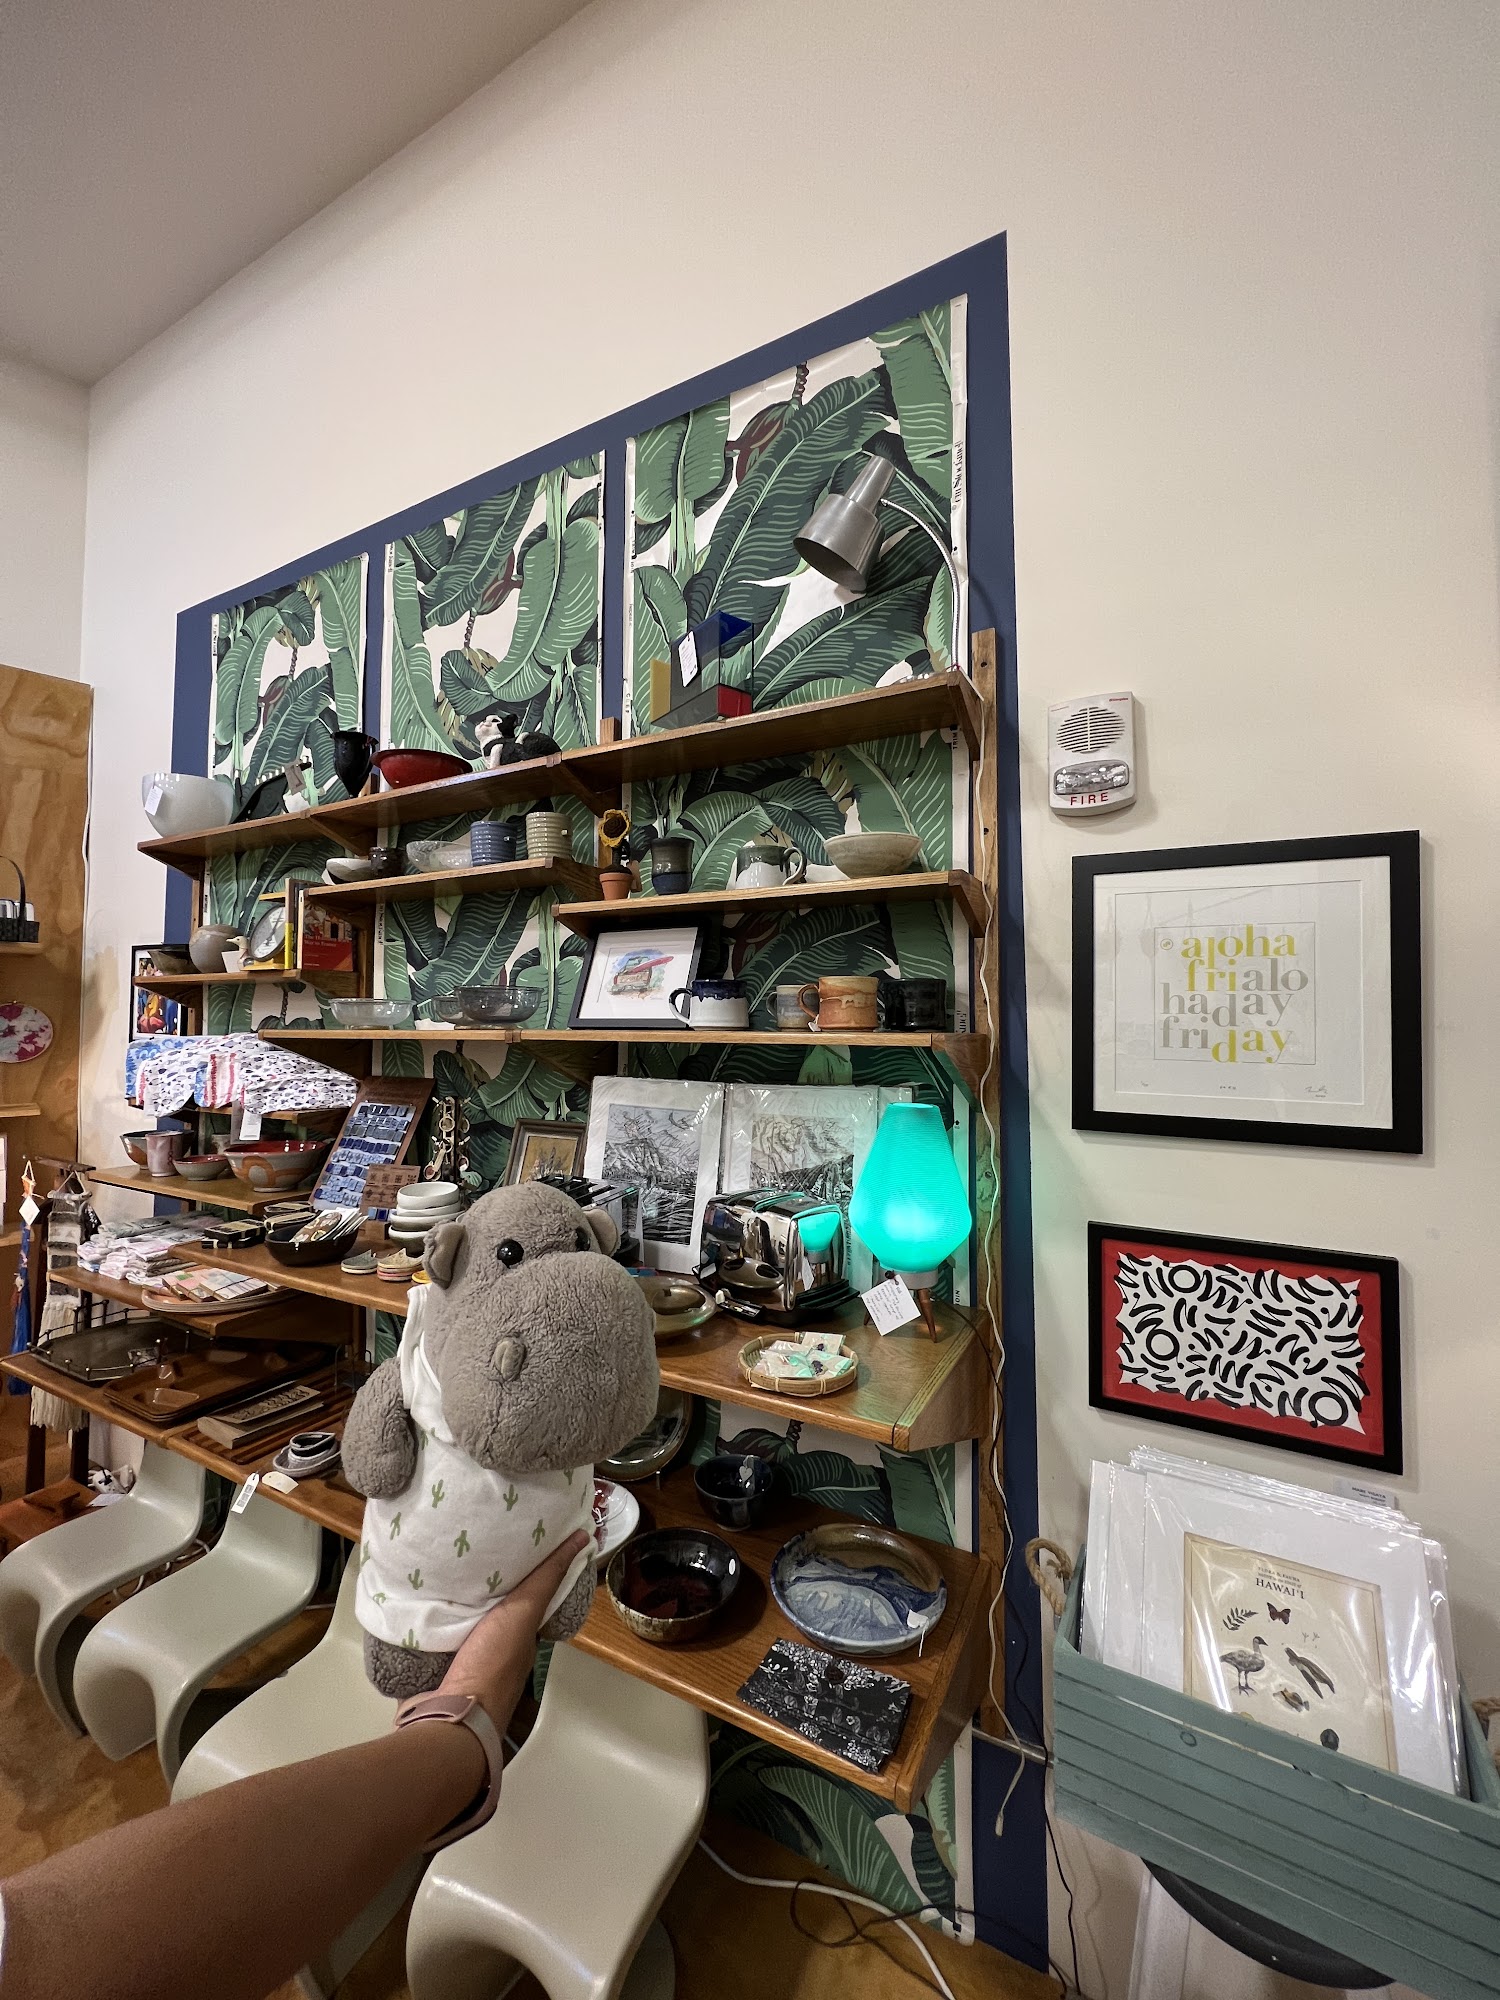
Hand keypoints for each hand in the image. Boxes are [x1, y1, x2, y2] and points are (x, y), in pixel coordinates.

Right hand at [437, 1529, 589, 1734]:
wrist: (449, 1714)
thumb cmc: (492, 1664)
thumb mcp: (523, 1613)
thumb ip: (546, 1579)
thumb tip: (583, 1537)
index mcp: (522, 1637)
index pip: (528, 1596)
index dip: (526, 1569)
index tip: (515, 1538)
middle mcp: (497, 1650)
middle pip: (493, 1609)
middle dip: (485, 1582)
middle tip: (471, 1545)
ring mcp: (466, 1661)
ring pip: (464, 1620)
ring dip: (456, 1598)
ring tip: (443, 1563)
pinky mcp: (436, 1667)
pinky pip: (436, 1633)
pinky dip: (432, 1616)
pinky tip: (421, 1596)